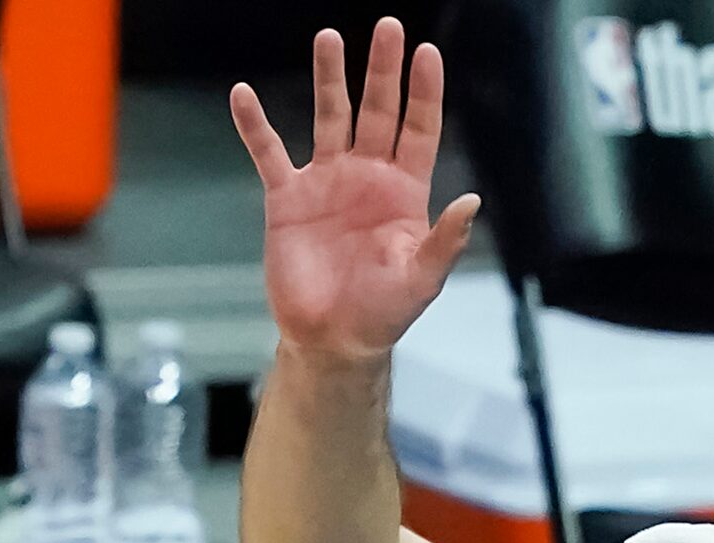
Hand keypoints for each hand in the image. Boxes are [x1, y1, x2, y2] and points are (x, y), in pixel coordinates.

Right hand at [232, 19, 481, 363]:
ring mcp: (326, 182)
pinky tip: (243, 94)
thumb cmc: (381, 313)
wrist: (331, 340)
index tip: (426, 54)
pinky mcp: (287, 199)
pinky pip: (269, 153)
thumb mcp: (421, 280)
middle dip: (382, 70)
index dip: (423, 92)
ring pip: (328, 117)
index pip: (419, 129)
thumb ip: (445, 240)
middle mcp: (367, 176)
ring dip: (328, 79)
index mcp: (404, 190)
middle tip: (387, 28)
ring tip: (327, 39)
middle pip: (377, 110)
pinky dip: (255, 125)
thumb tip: (471, 201)